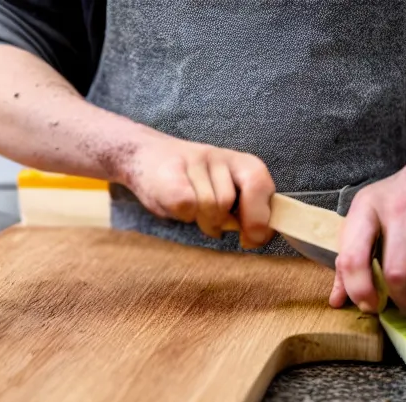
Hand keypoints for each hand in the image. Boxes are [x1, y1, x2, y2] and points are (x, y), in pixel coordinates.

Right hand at [115, 131, 275, 246]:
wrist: (146, 157)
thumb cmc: (194, 184)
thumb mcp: (227, 193)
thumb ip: (246, 211)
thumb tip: (258, 236)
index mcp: (242, 163)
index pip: (260, 186)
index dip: (258, 219)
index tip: (251, 239)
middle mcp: (220, 157)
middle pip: (226, 202)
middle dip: (221, 222)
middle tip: (214, 224)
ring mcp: (195, 162)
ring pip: (207, 206)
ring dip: (202, 220)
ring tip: (194, 212)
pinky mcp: (171, 175)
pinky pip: (186, 207)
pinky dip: (183, 216)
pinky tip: (179, 207)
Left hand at [330, 106, 405, 320]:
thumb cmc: (397, 197)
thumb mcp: (366, 216)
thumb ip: (349, 258)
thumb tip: (336, 301)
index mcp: (368, 208)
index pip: (354, 257)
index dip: (358, 290)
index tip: (367, 306)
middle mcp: (401, 209)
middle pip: (395, 269)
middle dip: (398, 299)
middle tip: (399, 311)